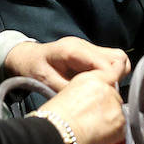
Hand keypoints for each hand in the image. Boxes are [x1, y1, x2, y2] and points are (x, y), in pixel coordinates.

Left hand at [4, 38, 128, 91]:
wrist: (26, 57)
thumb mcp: (46, 81)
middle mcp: (84, 45)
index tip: (107, 96)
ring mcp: (88, 47)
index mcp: (73, 50)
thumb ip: (68, 88)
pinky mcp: (90, 53)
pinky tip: (100, 85)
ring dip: (116, 74)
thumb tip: (89, 98)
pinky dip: (110, 73)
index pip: (105, 63)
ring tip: (104, 90)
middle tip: (107, 94)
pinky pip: (110, 61)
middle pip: (117, 57)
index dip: (110, 80)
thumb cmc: (33, 68)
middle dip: (117, 77)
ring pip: (118, 58)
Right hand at [42, 70, 124, 143]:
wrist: (57, 134)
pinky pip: (120, 128)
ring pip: (117, 112)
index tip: (117, 79)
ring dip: (110, 120)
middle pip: (114, 96)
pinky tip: (97, 137)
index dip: (115, 77)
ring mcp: (115, 105)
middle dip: (107, 106)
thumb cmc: (55, 118)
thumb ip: (86, 91)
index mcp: (91, 79)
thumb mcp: (67, 93)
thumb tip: (93, 99)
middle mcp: (106, 89)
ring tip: (91, 129)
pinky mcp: (120, 123)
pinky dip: (113, 134)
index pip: (113, 72)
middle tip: (91, 118)